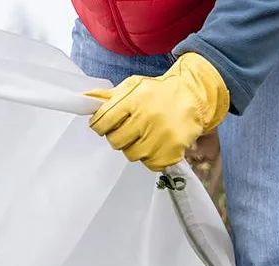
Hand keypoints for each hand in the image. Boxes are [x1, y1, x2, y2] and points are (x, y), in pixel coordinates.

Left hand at [84, 52, 229, 171]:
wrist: (193, 95)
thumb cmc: (158, 93)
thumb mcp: (133, 86)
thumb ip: (109, 97)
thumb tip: (85, 99)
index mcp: (134, 99)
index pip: (103, 121)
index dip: (100, 125)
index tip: (104, 125)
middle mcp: (148, 117)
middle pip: (115, 141)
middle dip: (118, 136)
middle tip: (128, 129)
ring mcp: (161, 135)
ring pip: (132, 154)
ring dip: (134, 147)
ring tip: (144, 135)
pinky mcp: (172, 150)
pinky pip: (150, 164)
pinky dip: (151, 157)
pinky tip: (156, 144)